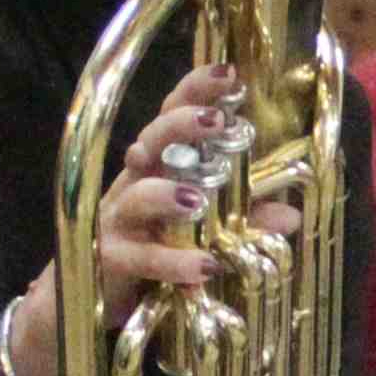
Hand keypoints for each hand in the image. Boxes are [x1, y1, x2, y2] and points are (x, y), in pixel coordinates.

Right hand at [0, 68, 297, 375]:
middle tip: (217, 120)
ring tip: (199, 200)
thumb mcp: (199, 233)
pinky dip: (172, 263)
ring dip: (167, 195)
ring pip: (136, 196)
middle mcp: (133, 184)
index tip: (227, 73)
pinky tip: (205, 268)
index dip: (194, 93)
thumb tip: (291, 216)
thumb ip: (243, 221)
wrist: (84, 302)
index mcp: (156, 167)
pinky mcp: (108, 261)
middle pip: (150, 142)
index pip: (170, 117)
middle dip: (181, 127)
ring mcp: (116, 221)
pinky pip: (140, 258)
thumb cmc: (147, 253)